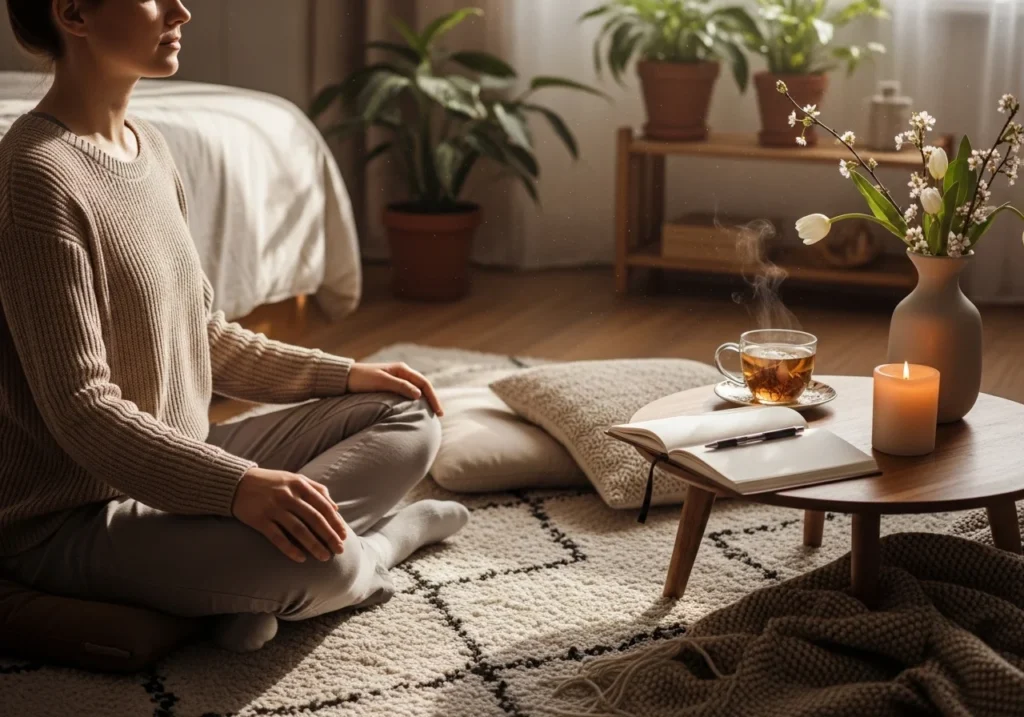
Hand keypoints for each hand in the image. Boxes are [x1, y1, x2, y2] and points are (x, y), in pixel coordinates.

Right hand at [232, 467, 347, 562]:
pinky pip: (277, 537)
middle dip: (329, 536)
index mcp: (300, 484)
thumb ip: (317, 489)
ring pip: (299, 530)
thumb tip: (336, 508)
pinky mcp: (259, 519)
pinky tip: (301, 559)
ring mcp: (273, 507)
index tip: (344, 536)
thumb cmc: (272, 482)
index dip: (335, 522)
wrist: (237, 483)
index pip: (323, 506)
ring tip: (324, 557)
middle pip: (314, 519)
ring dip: (314, 545)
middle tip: (339, 550)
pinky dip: (290, 549)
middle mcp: (288, 495)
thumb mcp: (295, 479)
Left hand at [347, 362, 443, 415]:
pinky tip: (416, 410)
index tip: (438, 411)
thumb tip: (419, 394)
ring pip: (417, 390)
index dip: (433, 397)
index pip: (424, 383)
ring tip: (431, 414)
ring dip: (425, 401)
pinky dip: (416, 402)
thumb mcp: (381, 382)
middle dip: (432, 400)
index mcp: (402, 369)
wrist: (344, 378)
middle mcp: (402, 373)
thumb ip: (400, 386)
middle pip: (423, 386)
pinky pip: (408, 394)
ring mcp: (397, 379)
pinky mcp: (390, 386)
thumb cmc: (361, 379)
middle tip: (439, 415)